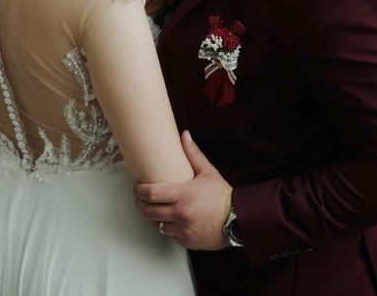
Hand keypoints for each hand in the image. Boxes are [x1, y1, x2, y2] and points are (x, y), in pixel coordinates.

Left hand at [133, 131, 232, 250]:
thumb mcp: (208, 172)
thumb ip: (193, 154)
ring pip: (158, 225)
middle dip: (141, 204)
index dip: (139, 190)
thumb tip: (184, 136)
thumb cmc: (223, 197)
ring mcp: (183, 230)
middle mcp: (181, 214)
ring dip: (154, 217)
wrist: (238, 219)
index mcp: (183, 195)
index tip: (138, 187)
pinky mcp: (187, 241)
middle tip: (141, 198)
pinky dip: (169, 228)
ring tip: (156, 209)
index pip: (151, 194)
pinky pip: (170, 235)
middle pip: (148, 212)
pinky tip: (172, 220)